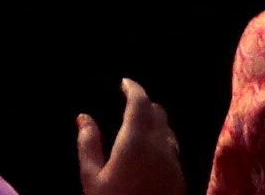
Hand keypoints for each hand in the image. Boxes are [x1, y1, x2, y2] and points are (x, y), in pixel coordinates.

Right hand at [78, 79, 184, 194]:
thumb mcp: (91, 177)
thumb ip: (88, 143)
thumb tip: (83, 117)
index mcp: (136, 140)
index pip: (140, 101)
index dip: (132, 87)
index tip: (123, 82)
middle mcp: (160, 147)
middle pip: (158, 113)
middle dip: (145, 104)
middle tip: (129, 103)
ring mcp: (174, 164)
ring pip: (168, 132)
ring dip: (156, 124)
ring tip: (139, 128)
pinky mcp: (181, 181)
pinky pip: (173, 152)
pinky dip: (162, 143)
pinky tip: (150, 155)